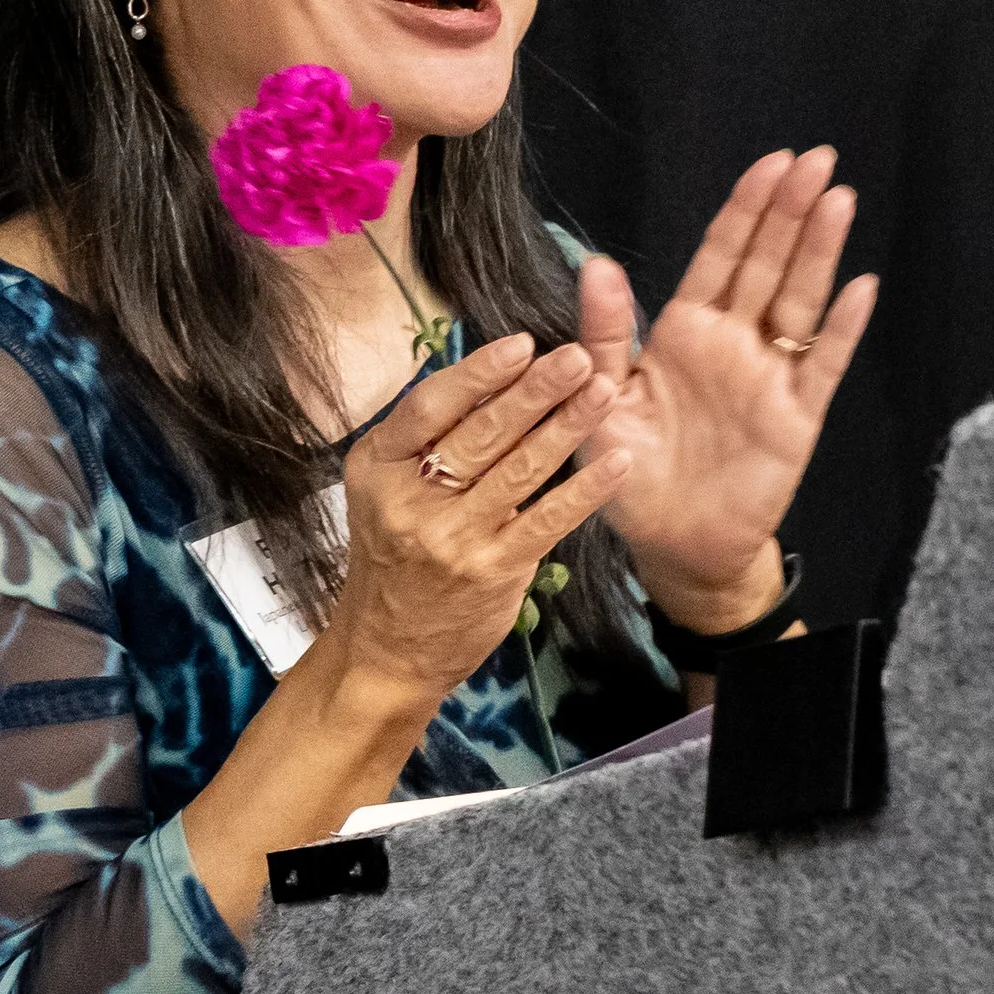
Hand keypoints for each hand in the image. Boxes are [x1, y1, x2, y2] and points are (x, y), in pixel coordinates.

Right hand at [319, 334, 631, 705]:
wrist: (386, 648)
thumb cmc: (395, 555)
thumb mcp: (386, 490)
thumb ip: (427, 440)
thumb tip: (491, 375)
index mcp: (378, 466)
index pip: (430, 406)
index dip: (478, 373)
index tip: (521, 344)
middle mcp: (410, 500)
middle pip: (480, 433)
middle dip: (534, 390)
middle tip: (576, 356)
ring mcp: (452, 538)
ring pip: (519, 469)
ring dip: (566, 425)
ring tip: (602, 390)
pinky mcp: (491, 570)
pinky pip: (547, 519)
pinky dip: (585, 488)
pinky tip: (616, 460)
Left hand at [580, 148, 876, 633]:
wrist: (673, 546)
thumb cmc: (632, 473)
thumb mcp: (603, 402)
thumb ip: (605, 335)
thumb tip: (598, 263)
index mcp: (685, 331)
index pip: (722, 255)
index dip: (747, 209)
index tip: (771, 165)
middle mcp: (733, 343)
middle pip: (767, 262)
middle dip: (791, 211)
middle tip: (816, 160)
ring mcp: (769, 376)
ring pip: (799, 299)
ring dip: (819, 251)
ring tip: (839, 199)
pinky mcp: (796, 416)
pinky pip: (823, 364)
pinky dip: (843, 328)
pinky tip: (862, 288)